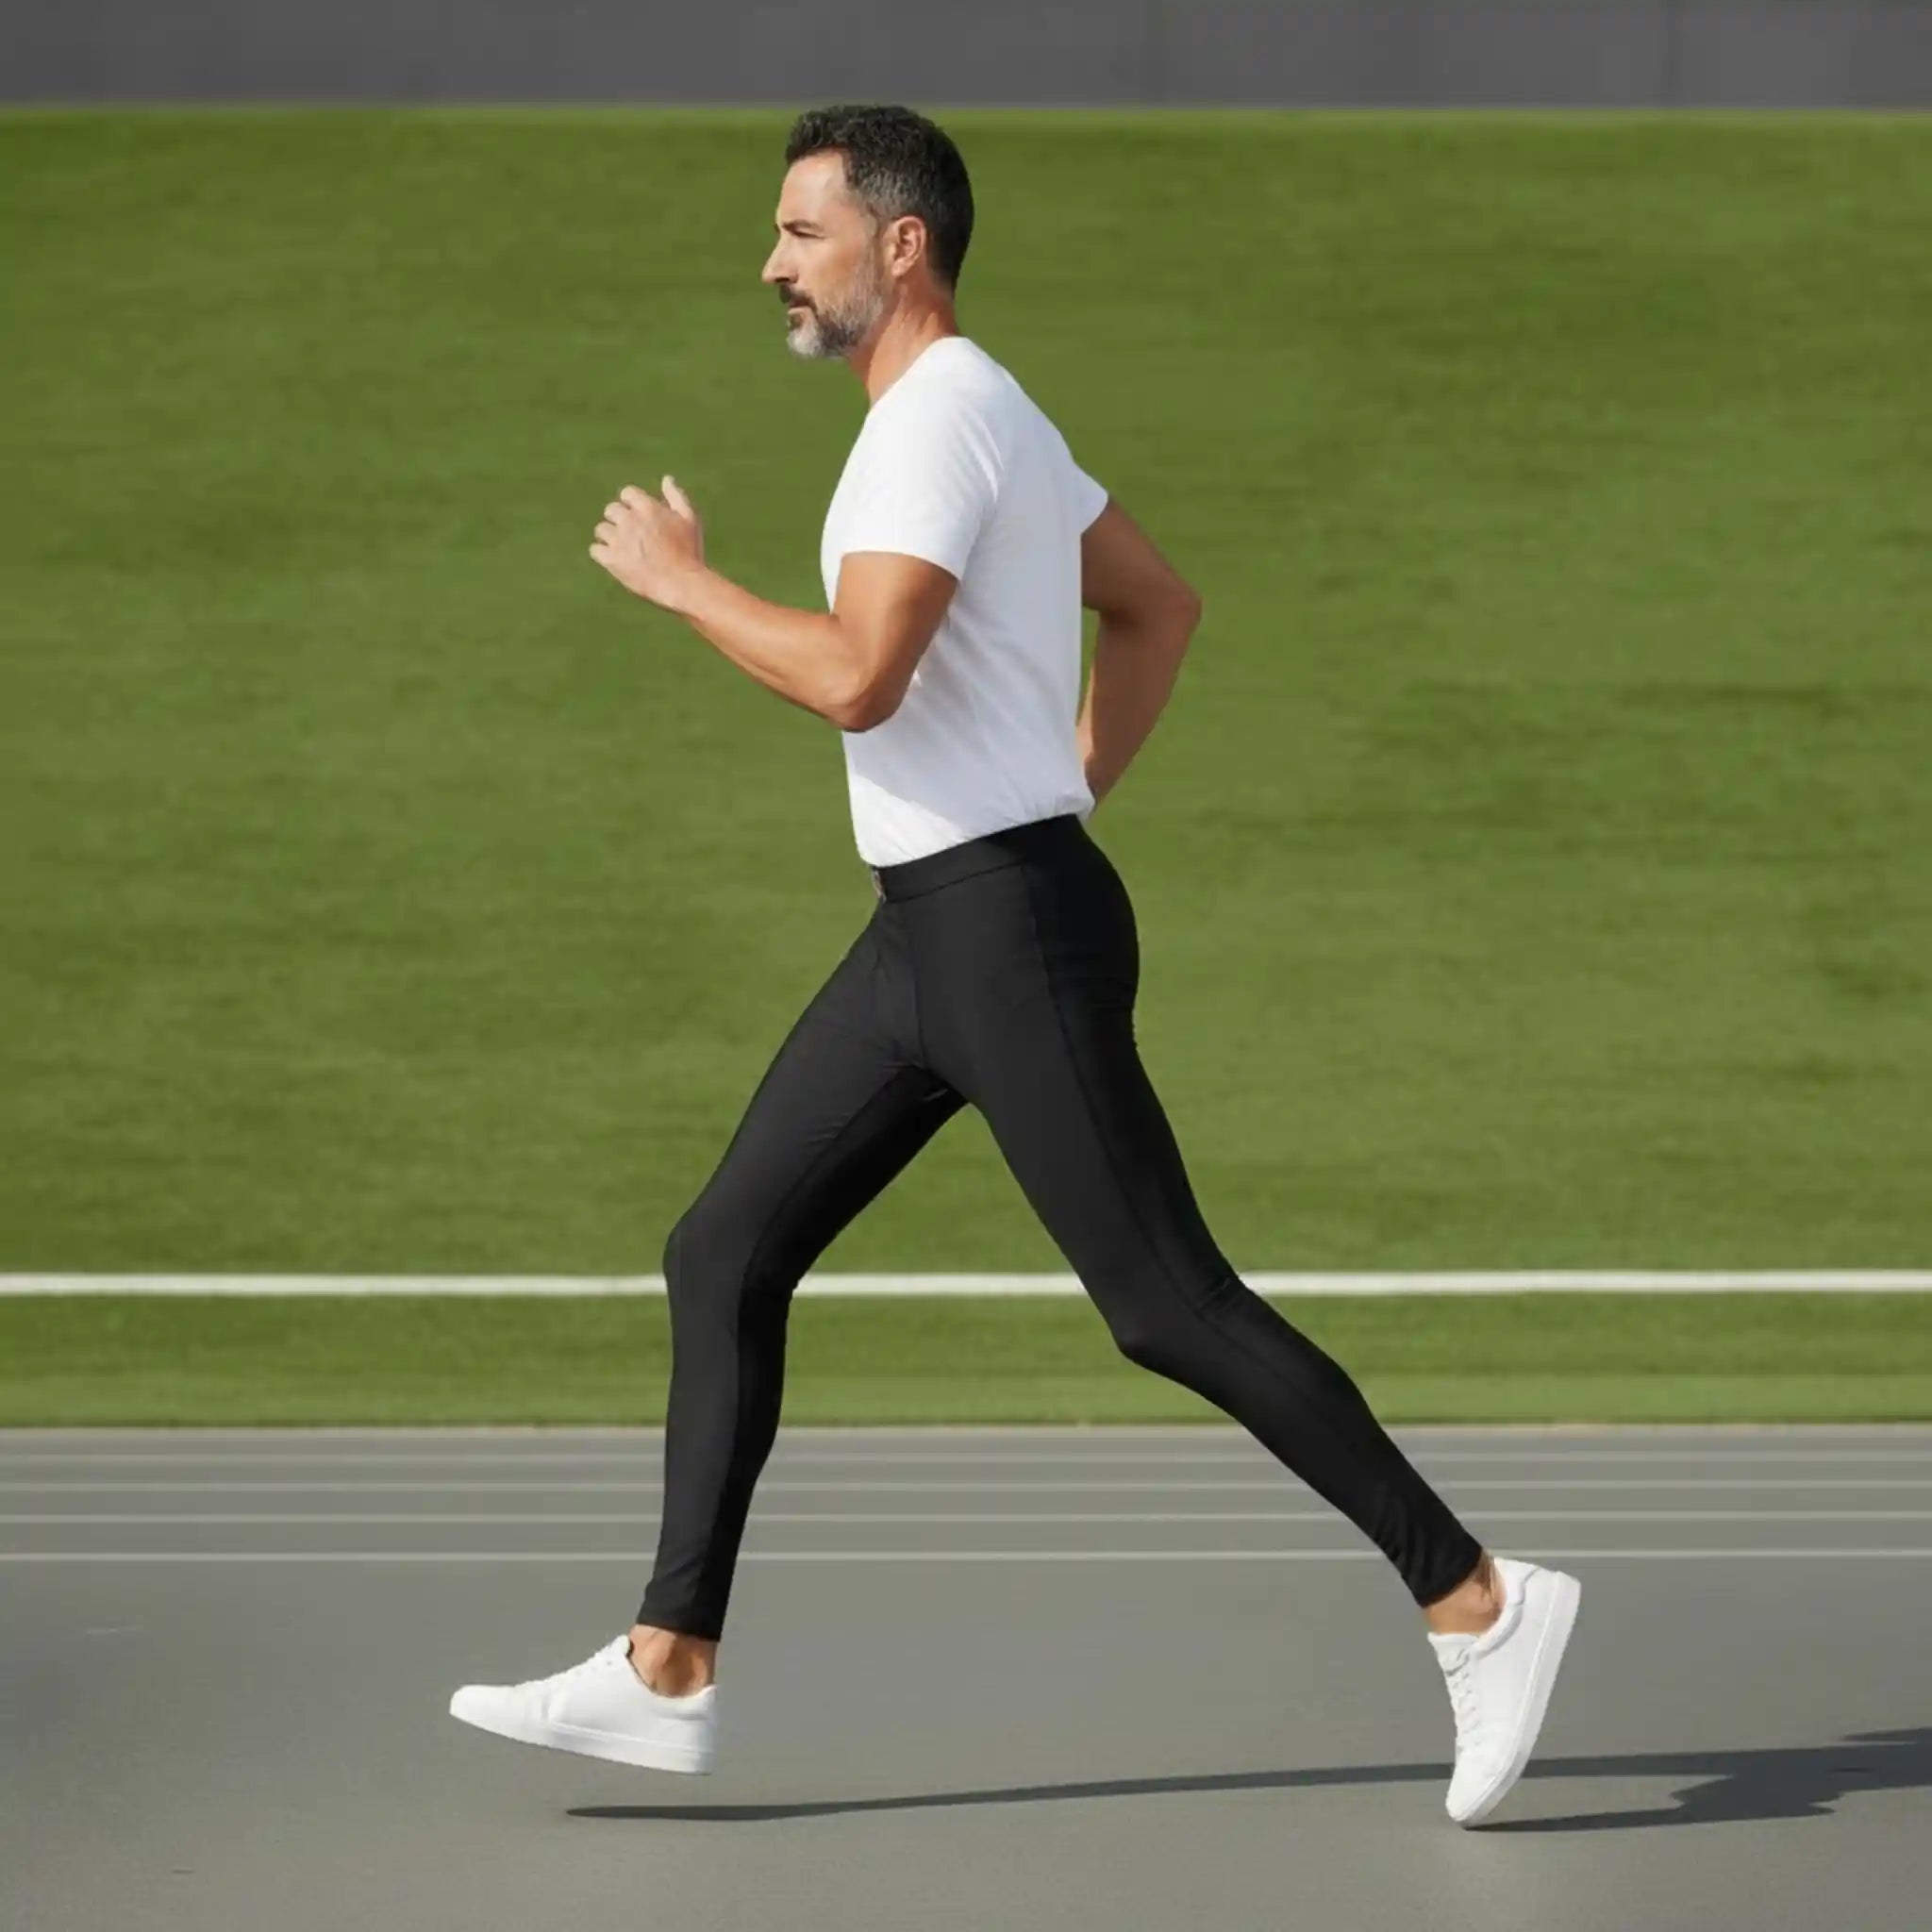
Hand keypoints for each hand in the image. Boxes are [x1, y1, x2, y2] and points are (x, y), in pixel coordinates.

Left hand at [590, 476, 705, 612]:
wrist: (681, 584)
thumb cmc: (689, 552)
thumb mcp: (690, 520)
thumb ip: (677, 496)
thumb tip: (666, 479)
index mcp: (648, 508)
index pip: (627, 493)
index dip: (632, 504)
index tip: (640, 518)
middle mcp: (630, 520)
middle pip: (611, 510)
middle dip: (619, 520)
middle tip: (632, 537)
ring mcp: (619, 540)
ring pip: (602, 529)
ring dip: (610, 537)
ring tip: (625, 550)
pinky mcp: (611, 560)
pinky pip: (595, 550)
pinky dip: (602, 554)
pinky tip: (615, 560)